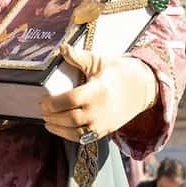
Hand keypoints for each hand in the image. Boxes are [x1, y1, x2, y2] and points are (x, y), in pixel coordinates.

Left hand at [39, 45, 158, 143]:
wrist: (143, 88)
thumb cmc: (119, 72)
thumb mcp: (99, 62)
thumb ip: (79, 57)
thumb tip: (62, 48)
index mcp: (98, 90)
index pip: (71, 99)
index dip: (53, 103)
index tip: (43, 100)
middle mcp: (101, 110)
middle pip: (70, 118)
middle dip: (52, 116)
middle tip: (42, 110)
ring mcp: (104, 123)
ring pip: (76, 132)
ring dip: (58, 128)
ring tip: (47, 120)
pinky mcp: (106, 131)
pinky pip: (84, 138)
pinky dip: (68, 135)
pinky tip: (59, 128)